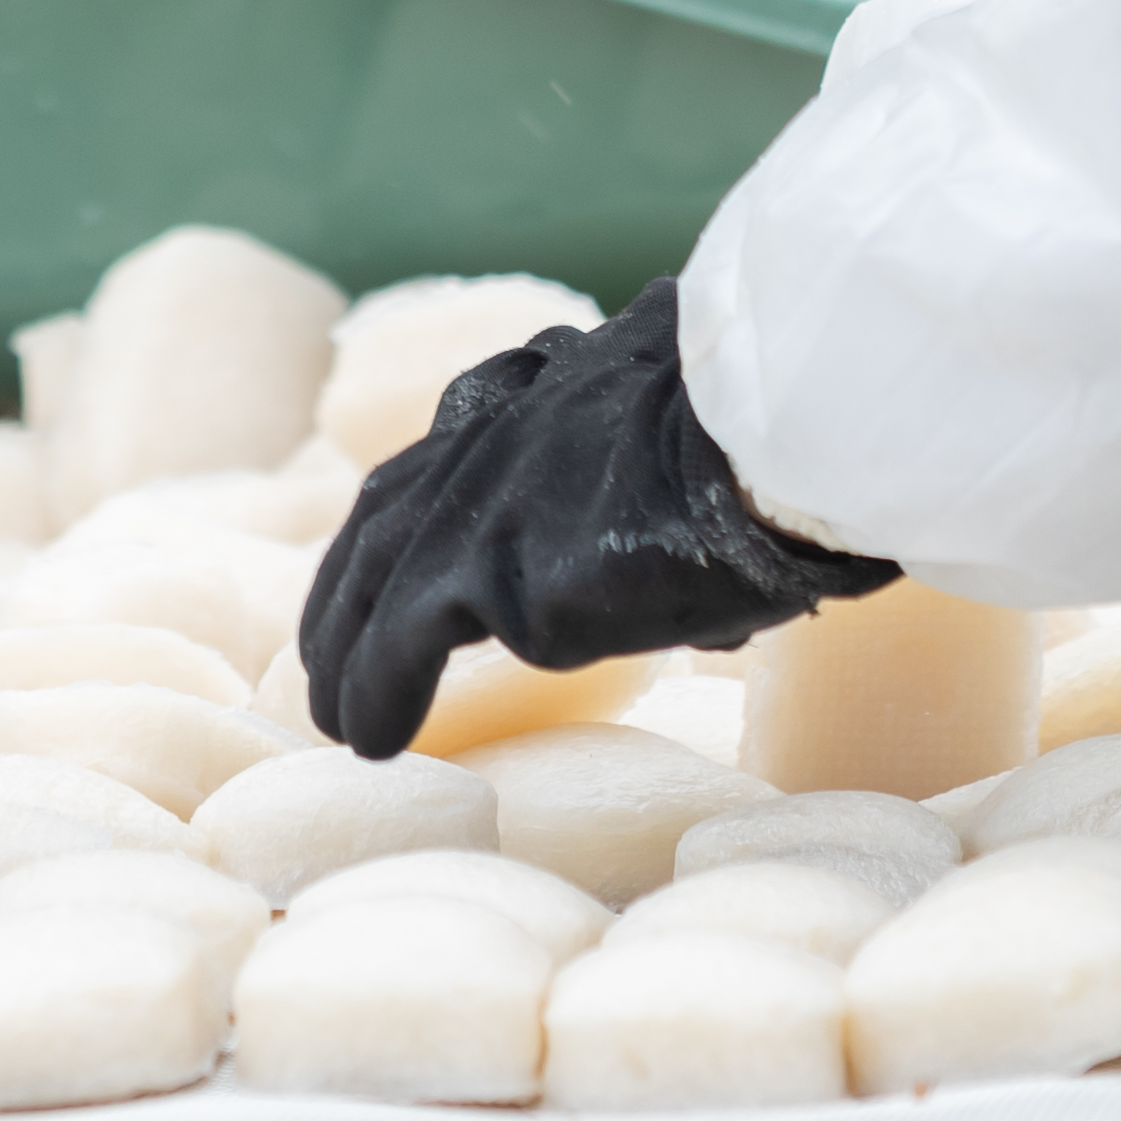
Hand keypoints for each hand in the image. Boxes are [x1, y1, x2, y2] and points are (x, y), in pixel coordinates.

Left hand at [295, 277, 896, 757]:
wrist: (782, 432)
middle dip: (351, 580)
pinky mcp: (484, 563)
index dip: (423, 502)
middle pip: (390, 506)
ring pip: (378, 573)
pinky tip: (369, 737)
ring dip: (347, 647)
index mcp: (551, 382)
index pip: (457, 443)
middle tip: (331, 646)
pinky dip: (377, 688)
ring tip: (336, 714)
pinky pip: (402, 639)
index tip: (406, 545)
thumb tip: (708, 604)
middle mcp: (496, 424)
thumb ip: (682, 496)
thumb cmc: (789, 444)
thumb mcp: (718, 440)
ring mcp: (482, 491)